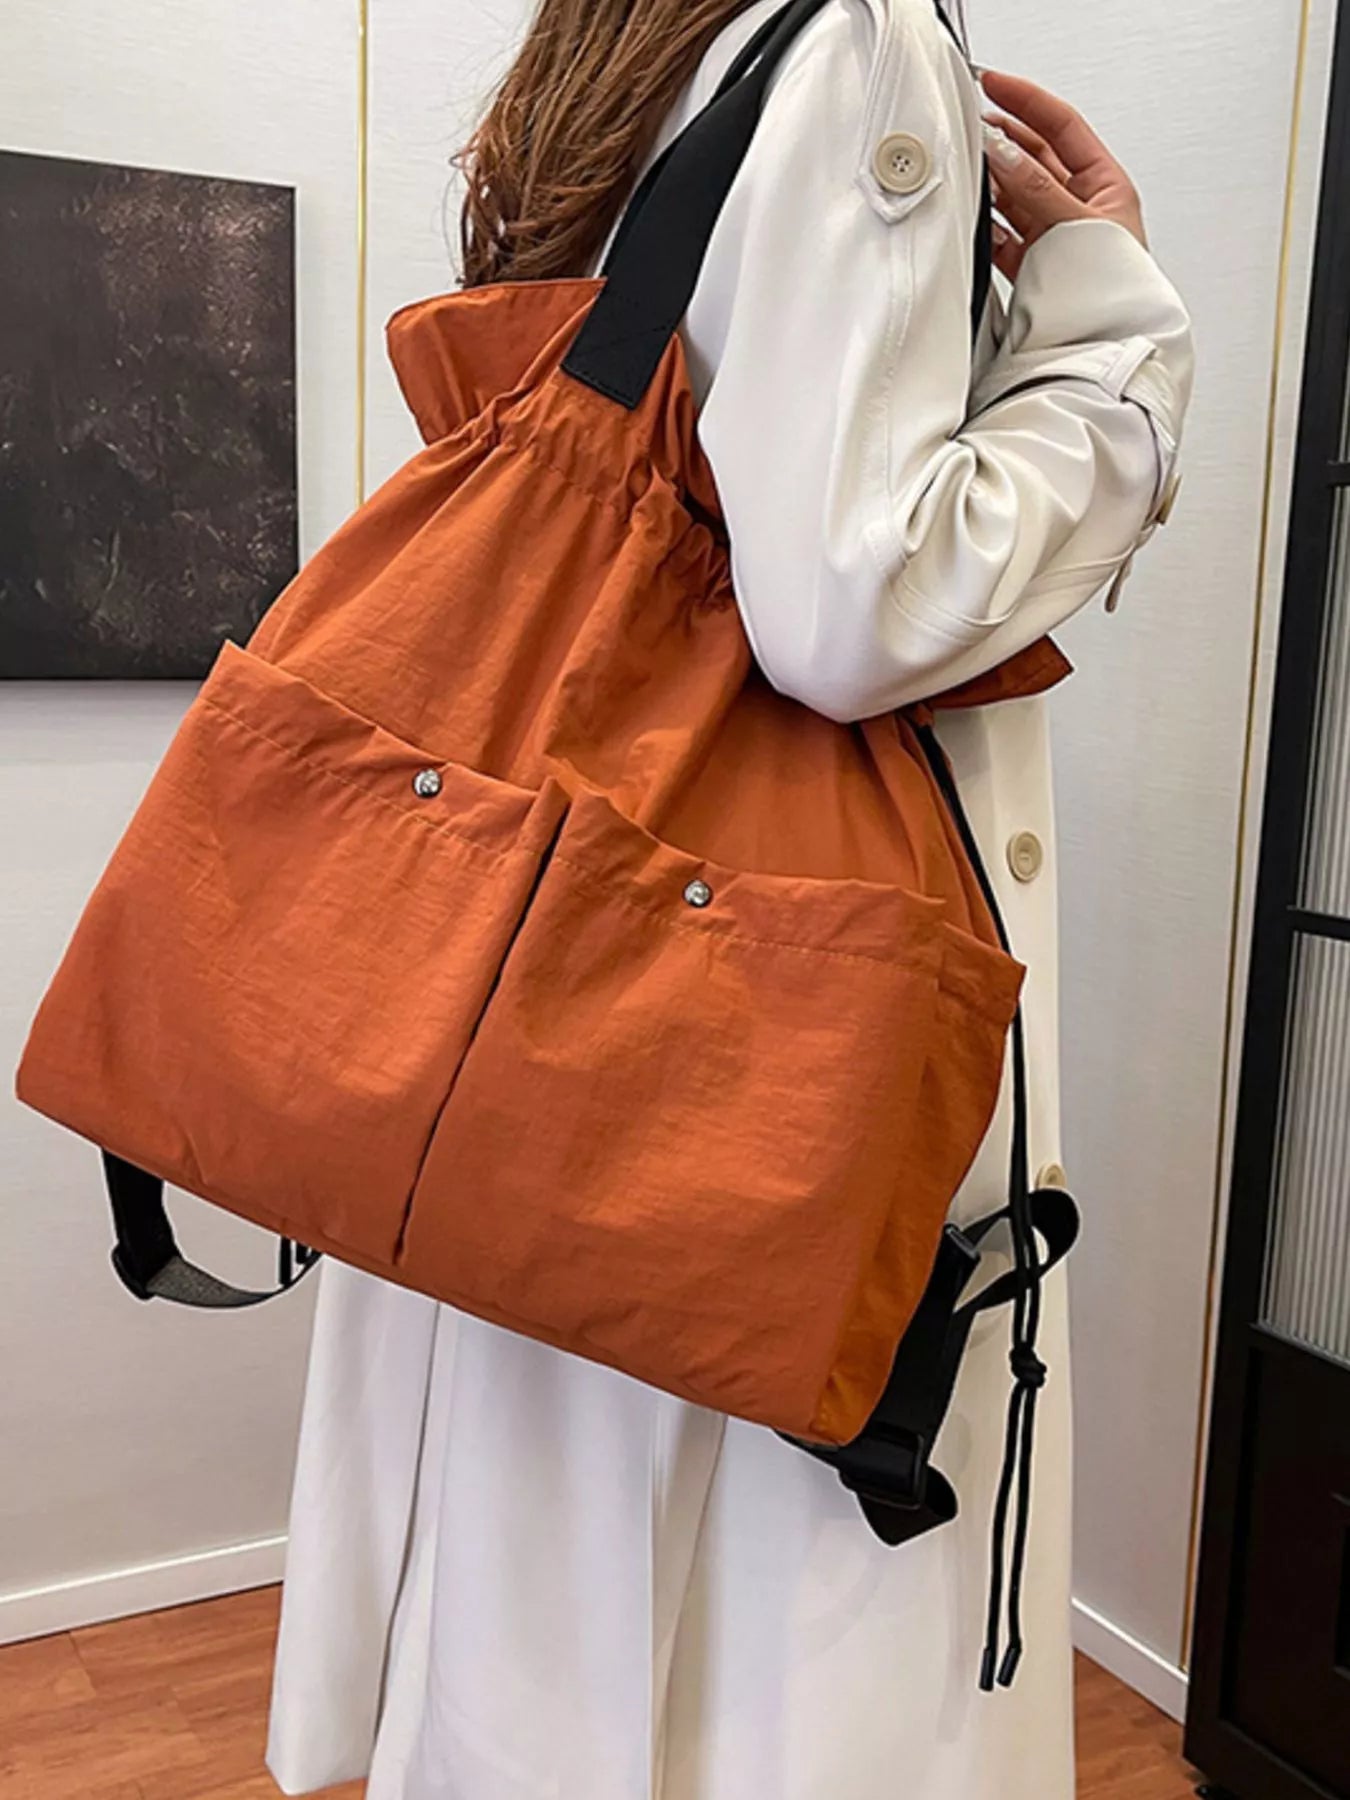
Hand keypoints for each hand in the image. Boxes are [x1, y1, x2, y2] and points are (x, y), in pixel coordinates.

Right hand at [978, 70, 1146, 280]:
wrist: (1108, 347)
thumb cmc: (1118, 292)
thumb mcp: (1079, 226)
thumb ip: (1038, 190)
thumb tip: (1003, 152)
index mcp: (1105, 187)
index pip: (1061, 127)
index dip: (1028, 101)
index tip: (995, 85)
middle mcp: (1079, 207)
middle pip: (1033, 159)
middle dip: (1003, 141)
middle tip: (971, 126)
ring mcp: (1054, 236)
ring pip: (1015, 196)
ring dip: (992, 183)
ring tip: (969, 170)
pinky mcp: (1034, 266)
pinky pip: (1003, 235)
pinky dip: (988, 227)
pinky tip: (976, 220)